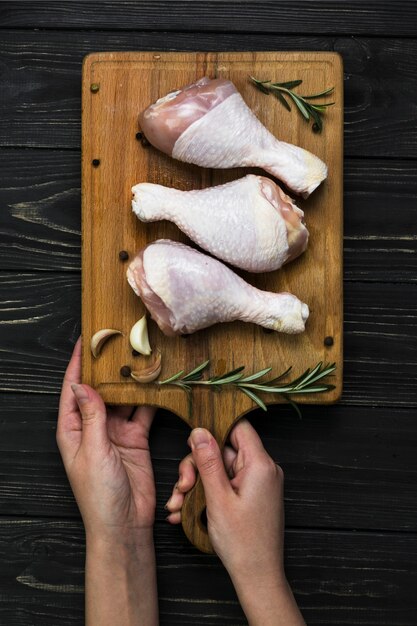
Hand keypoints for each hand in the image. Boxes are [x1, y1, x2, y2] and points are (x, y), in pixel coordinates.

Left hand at [57, 338, 158, 625]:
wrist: (124, 523)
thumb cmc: (99, 494)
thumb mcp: (93, 450)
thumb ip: (92, 416)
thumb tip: (83, 385)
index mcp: (73, 429)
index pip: (72, 390)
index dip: (77, 365)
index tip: (85, 340)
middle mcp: (92, 427)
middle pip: (99, 390)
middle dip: (108, 369)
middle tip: (119, 343)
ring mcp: (114, 431)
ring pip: (123, 398)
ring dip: (130, 381)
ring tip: (140, 357)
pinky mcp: (135, 437)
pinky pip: (142, 412)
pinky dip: (149, 399)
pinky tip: (157, 383)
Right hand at [165, 419, 304, 625]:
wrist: (258, 578)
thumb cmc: (242, 543)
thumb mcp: (218, 498)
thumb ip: (208, 461)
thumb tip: (200, 431)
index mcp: (260, 464)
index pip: (238, 427)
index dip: (214, 430)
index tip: (193, 442)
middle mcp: (262, 470)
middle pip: (223, 450)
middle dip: (197, 467)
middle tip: (182, 487)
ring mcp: (257, 484)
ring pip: (219, 469)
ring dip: (196, 484)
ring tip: (179, 505)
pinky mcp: (251, 496)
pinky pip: (225, 484)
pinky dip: (206, 494)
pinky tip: (186, 511)